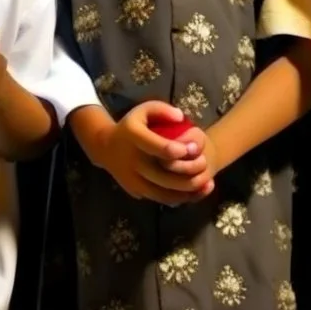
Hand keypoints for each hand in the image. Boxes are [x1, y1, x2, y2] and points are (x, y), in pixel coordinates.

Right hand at [95, 101, 211, 204]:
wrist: (105, 147)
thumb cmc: (130, 126)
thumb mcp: (143, 110)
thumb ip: (162, 110)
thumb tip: (181, 117)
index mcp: (133, 137)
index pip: (158, 147)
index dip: (179, 150)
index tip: (194, 147)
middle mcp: (131, 161)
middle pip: (164, 176)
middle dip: (188, 173)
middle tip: (204, 164)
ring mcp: (133, 180)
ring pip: (164, 193)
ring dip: (187, 191)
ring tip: (205, 182)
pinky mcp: (136, 192)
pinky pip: (160, 199)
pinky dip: (179, 198)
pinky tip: (193, 192)